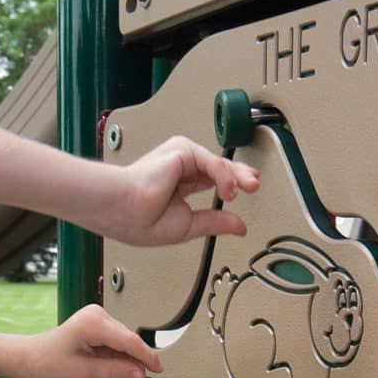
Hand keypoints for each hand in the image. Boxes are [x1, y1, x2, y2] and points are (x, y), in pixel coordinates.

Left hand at [21, 305, 163, 377]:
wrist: (28, 359)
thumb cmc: (46, 362)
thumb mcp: (85, 373)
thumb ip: (116, 372)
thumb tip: (139, 374)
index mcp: (94, 323)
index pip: (130, 341)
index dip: (147, 357)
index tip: (158, 369)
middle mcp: (98, 317)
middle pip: (129, 346)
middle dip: (133, 370)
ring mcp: (97, 322)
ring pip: (124, 349)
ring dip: (126, 370)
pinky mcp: (97, 330)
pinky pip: (116, 347)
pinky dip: (118, 365)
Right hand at [100, 136, 258, 247]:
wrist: (122, 209)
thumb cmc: (139, 219)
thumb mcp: (189, 225)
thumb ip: (215, 222)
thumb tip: (238, 226)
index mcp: (177, 184)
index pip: (210, 178)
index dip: (230, 182)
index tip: (246, 190)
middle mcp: (178, 167)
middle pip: (218, 167)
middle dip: (239, 175)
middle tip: (254, 184)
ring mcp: (179, 157)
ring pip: (217, 163)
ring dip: (235, 176)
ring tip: (246, 189)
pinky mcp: (181, 151)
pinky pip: (211, 162)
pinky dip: (224, 175)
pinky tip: (228, 190)